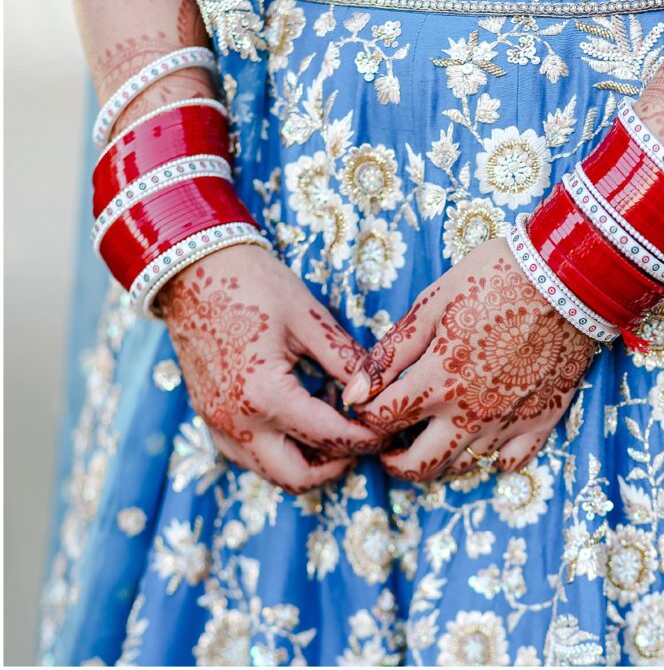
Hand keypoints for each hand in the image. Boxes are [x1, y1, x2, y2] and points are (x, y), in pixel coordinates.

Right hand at [159, 244, 382, 493]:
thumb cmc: (252, 283)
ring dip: (308, 461)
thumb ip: (346, 361)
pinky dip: (280, 450)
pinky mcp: (209, 417)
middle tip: (365, 438)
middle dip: (338, 465)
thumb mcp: (309, 317)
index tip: (389, 428)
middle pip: (298, 478)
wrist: (191, 268)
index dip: (367, 438)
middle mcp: (237, 421)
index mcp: (266, 395)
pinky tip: (302, 417)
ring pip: (270, 472)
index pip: (330, 438)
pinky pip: (248, 455)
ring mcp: (217, 423)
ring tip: (335, 424)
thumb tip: (376, 391)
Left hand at [343, 237, 596, 480]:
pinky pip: (510, 461)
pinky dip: (492, 457)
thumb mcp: (432, 303)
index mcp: (438, 380)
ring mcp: (508, 422)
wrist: (568, 278)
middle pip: (419, 466)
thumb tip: (353, 392)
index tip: (366, 407)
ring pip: (462, 467)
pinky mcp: (542, 421)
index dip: (365, 416)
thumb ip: (390, 352)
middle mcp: (470, 412)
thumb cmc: (495, 278)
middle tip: (389, 447)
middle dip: (393, 462)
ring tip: (432, 437)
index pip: (383, 420)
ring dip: (439, 460)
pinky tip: (484, 436)